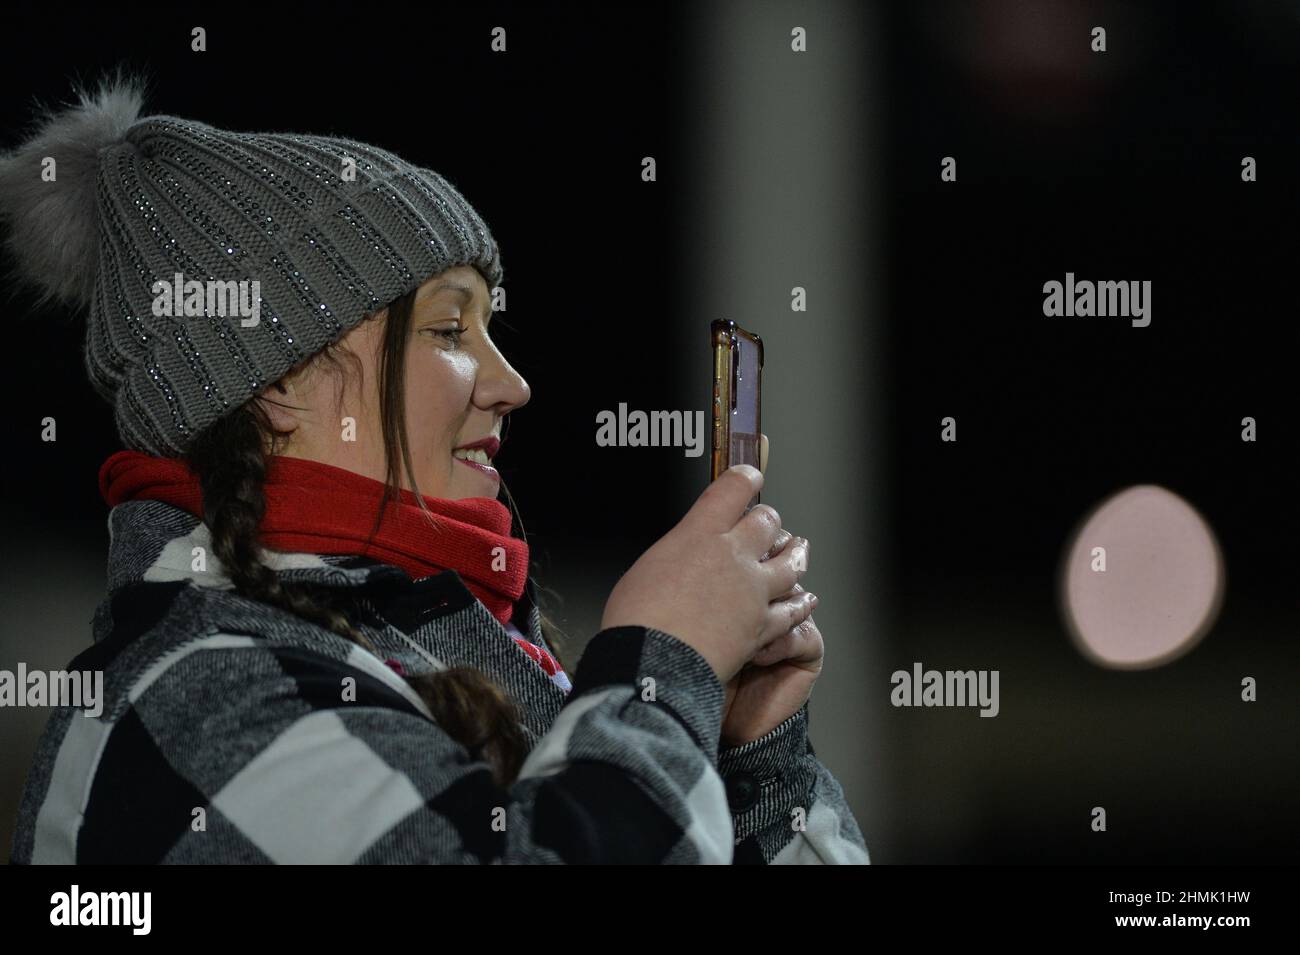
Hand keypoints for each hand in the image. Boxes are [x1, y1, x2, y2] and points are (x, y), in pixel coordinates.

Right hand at [601, 456, 806, 685]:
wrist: (655, 663)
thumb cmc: (637, 621)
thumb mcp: (646, 568)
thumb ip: (675, 555)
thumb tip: (683, 560)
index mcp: (698, 534)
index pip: (732, 490)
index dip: (744, 478)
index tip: (749, 476)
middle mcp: (732, 555)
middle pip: (766, 522)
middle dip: (767, 520)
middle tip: (767, 523)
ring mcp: (752, 591)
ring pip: (790, 563)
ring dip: (795, 554)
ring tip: (800, 550)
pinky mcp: (762, 625)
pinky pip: (791, 610)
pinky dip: (799, 604)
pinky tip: (805, 600)